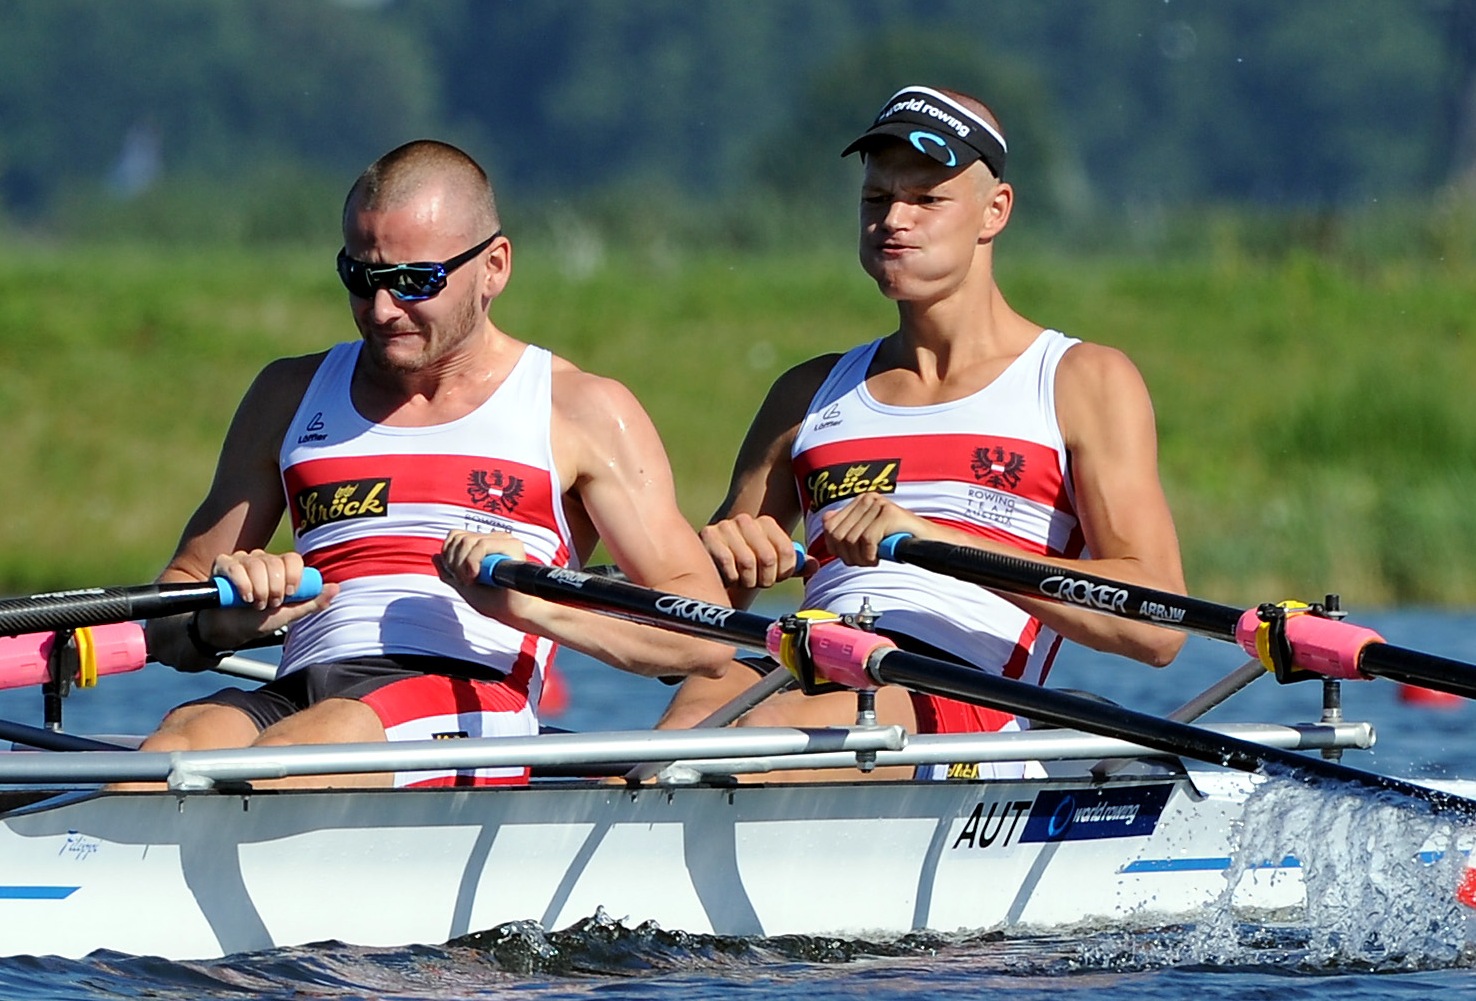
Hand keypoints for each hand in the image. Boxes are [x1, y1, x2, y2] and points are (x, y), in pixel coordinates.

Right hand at [196, 548, 336, 647]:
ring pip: (256, 564)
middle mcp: (261, 560)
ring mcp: (242, 560)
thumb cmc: (258, 621)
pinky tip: (244, 597)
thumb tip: (335, 588)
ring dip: (258, 590)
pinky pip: (235, 567)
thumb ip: (311, 602)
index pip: (292, 559)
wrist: (228, 631)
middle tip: (270, 604)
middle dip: (274, 589)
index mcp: (279, 568)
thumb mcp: (288, 615)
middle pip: (274, 563)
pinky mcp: (223, 565)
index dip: (293, 576)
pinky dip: (242, 585)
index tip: (289, 594)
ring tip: (256, 604)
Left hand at [434, 530, 536, 626]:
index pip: (456, 535)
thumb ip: (449, 572)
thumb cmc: (495, 601)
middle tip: (465, 580)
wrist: (515, 612)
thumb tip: (436, 556)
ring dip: (462, 565)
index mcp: (483, 546)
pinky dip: (472, 562)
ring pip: (468, 540)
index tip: (457, 576)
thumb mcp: (464, 586)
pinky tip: (478, 576)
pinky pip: (482, 544)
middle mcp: (494, 539)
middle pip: (459, 537)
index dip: (449, 554)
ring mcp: (504, 541)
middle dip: (454, 562)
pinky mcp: (512, 545)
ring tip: (473, 580)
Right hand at [700, 514, 812, 589]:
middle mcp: (746, 520)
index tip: (774, 578)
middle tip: (756, 582)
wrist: (710, 567)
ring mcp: (726, 526)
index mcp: (766, 523)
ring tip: (741, 579)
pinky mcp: (708, 536)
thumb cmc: (745, 567)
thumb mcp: (772, 566)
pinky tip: (727, 576)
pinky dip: (731, 578)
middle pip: (768, 558)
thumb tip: (814, 566)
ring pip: (748, 563)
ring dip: (746, 580)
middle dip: (764, 579)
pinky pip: (728, 565)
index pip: (787, 551)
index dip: (783, 572)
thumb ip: (793, 565)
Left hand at [820, 494, 933, 566]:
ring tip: (872, 560)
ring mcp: (878, 504)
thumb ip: (847, 528)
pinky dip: (870, 556)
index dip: (835, 547)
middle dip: (847, 555)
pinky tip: (879, 557)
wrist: (927, 541)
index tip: (849, 557)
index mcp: (859, 501)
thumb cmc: (896, 540)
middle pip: (838, 534)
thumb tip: (826, 521)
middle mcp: (867, 498)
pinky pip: (867, 541)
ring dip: (860, 558)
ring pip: (852, 539)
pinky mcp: (888, 513)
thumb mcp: (867, 534)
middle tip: (863, 561)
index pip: (829, 525)